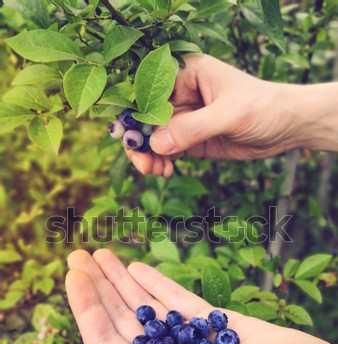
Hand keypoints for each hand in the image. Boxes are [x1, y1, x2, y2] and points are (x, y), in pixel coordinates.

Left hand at [66, 249, 337, 343]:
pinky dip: (159, 284)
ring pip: (150, 308)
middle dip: (99, 288)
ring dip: (123, 281)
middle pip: (124, 322)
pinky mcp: (220, 329)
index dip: (86, 309)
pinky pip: (182, 303)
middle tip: (80, 255)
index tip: (73, 275)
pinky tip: (137, 269)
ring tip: (102, 254)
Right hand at [124, 54, 300, 176]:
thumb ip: (193, 128)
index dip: (134, 114)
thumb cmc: (264, 107)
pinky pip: (167, 150)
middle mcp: (181, 94)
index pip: (149, 91)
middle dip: (139, 141)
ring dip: (148, 155)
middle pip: (145, 117)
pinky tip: (165, 171)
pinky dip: (160, 161)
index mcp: (187, 73)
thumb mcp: (229, 114)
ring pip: (153, 137)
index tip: (130, 139)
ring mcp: (185, 118)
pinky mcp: (191, 138)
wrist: (287, 126)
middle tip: (143, 164)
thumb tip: (156, 144)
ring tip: (155, 171)